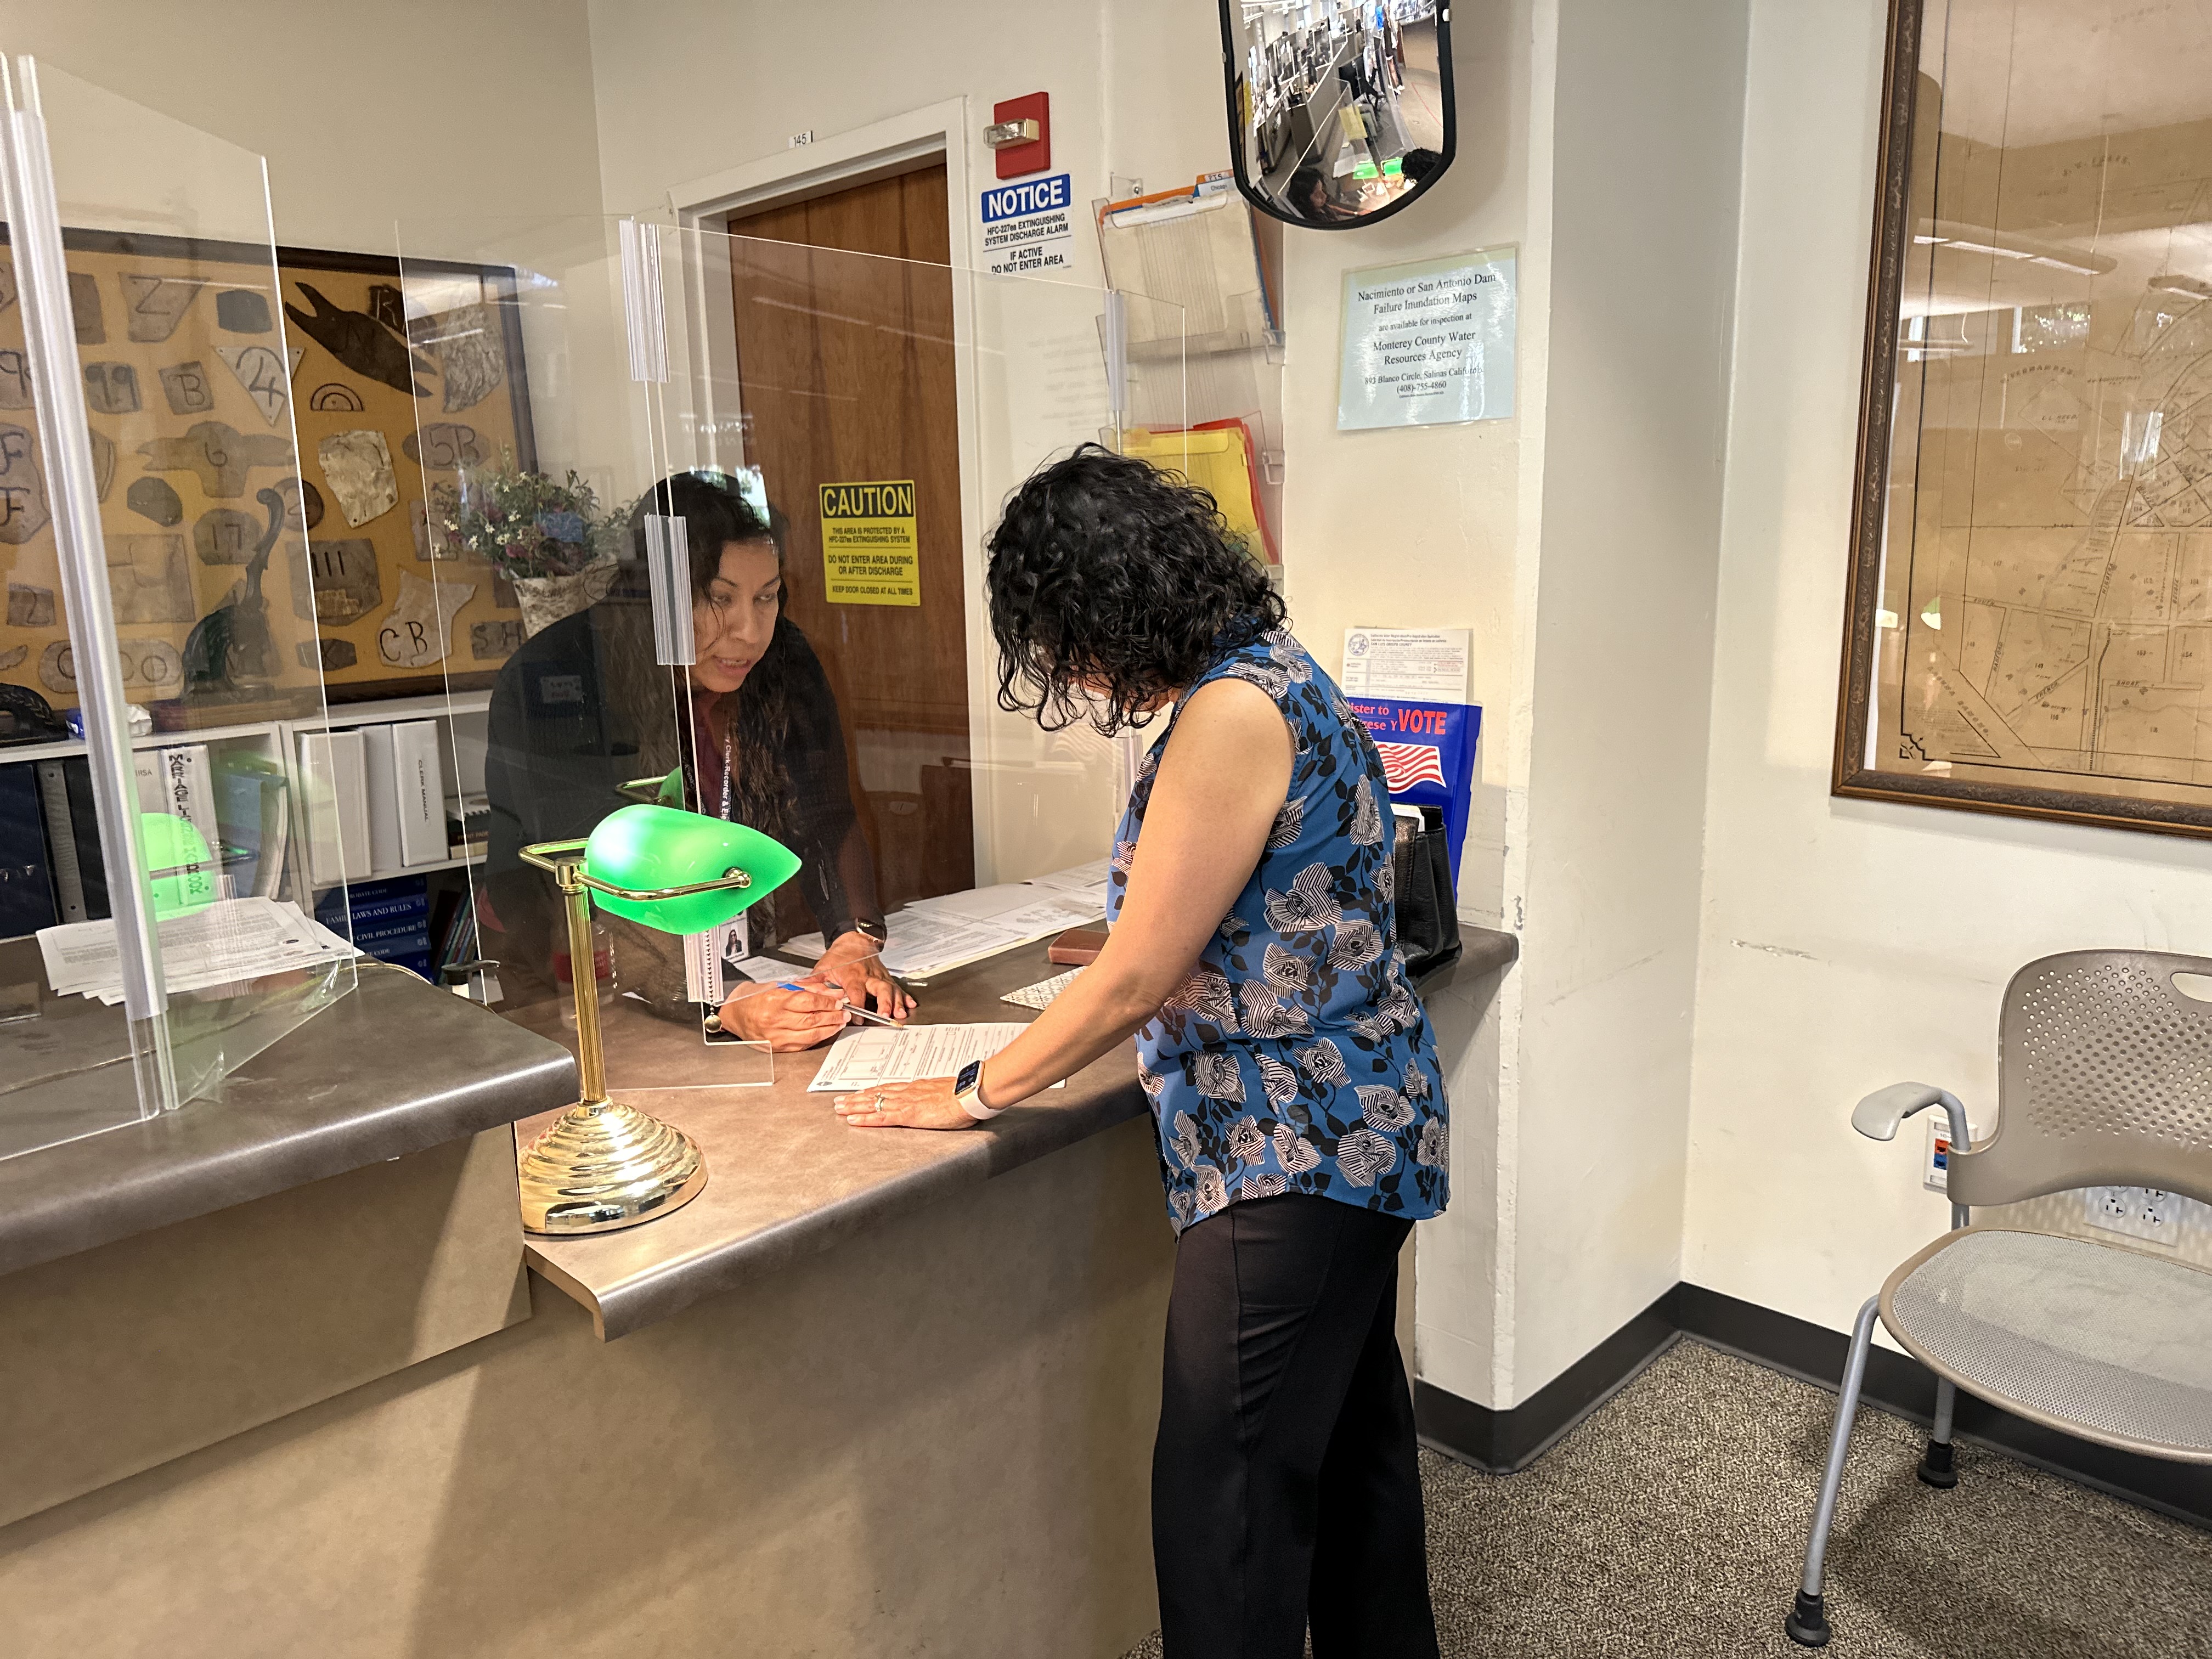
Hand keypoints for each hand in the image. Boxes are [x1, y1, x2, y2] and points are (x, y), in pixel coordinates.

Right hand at [717, 979, 847, 1051]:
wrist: (734, 1014)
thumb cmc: (754, 998)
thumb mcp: (780, 985)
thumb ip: (807, 988)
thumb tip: (831, 992)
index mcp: (775, 1001)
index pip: (809, 1002)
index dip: (827, 1002)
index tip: (838, 1001)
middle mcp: (775, 1020)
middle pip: (812, 1019)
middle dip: (833, 1016)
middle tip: (844, 1013)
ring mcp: (776, 1036)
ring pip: (810, 1034)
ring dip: (829, 1029)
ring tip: (839, 1022)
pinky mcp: (777, 1048)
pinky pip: (803, 1044)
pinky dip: (817, 1038)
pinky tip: (825, 1032)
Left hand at [818, 929, 913, 1021]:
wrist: (854, 940)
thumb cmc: (839, 957)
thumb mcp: (823, 967)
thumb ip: (813, 982)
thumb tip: (799, 990)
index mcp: (853, 975)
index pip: (856, 991)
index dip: (858, 1004)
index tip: (857, 1018)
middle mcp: (869, 976)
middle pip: (879, 989)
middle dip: (884, 1003)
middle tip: (885, 1015)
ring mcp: (880, 977)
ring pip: (891, 989)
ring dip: (897, 1002)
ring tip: (900, 1013)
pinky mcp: (886, 978)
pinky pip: (897, 987)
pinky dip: (905, 996)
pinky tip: (910, 1005)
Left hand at [833, 1076, 979, 1130]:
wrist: (969, 1093)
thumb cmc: (964, 1093)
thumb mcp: (947, 1092)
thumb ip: (938, 1096)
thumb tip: (939, 1099)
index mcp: (917, 1087)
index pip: (889, 1089)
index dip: (872, 1091)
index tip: (860, 1093)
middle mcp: (907, 1092)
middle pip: (876, 1094)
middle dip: (856, 1098)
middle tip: (839, 1101)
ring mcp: (906, 1103)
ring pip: (873, 1104)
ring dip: (854, 1106)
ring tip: (839, 1108)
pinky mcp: (908, 1115)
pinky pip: (881, 1118)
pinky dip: (865, 1119)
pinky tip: (853, 1121)